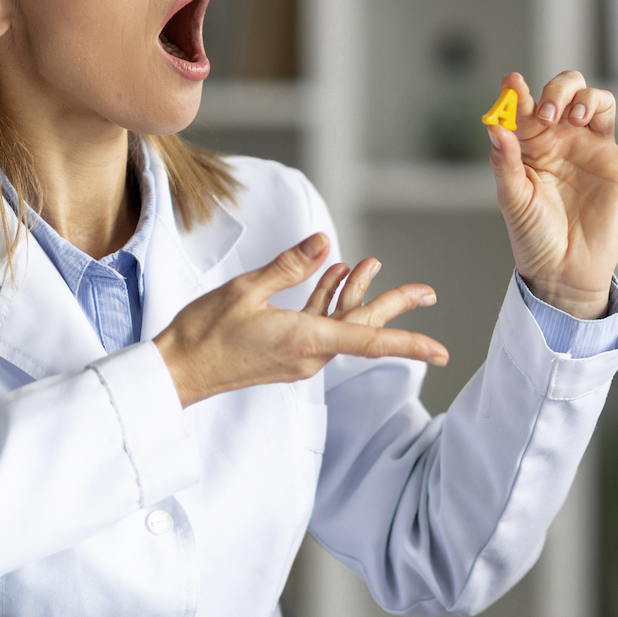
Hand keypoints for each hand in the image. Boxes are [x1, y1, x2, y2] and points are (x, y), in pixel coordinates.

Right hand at [153, 233, 446, 406]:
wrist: (176, 372)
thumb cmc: (203, 334)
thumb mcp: (245, 290)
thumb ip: (288, 267)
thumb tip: (324, 243)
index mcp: (304, 341)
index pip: (368, 342)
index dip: (408, 341)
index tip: (441, 351)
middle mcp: (308, 354)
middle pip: (363, 328)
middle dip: (395, 306)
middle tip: (428, 293)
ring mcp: (298, 355)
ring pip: (341, 324)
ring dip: (357, 295)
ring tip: (372, 264)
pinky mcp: (286, 352)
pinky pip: (319, 326)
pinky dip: (329, 300)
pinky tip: (335, 274)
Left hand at [488, 71, 617, 319]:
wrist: (562, 272)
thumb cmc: (532, 236)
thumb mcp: (511, 198)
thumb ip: (504, 161)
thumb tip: (495, 125)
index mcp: (534, 143)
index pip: (529, 103)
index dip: (520, 89)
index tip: (513, 85)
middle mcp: (566, 140)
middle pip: (570, 90)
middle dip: (560, 89)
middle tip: (549, 113)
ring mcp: (596, 152)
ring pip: (603, 102)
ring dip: (592, 98)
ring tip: (578, 118)